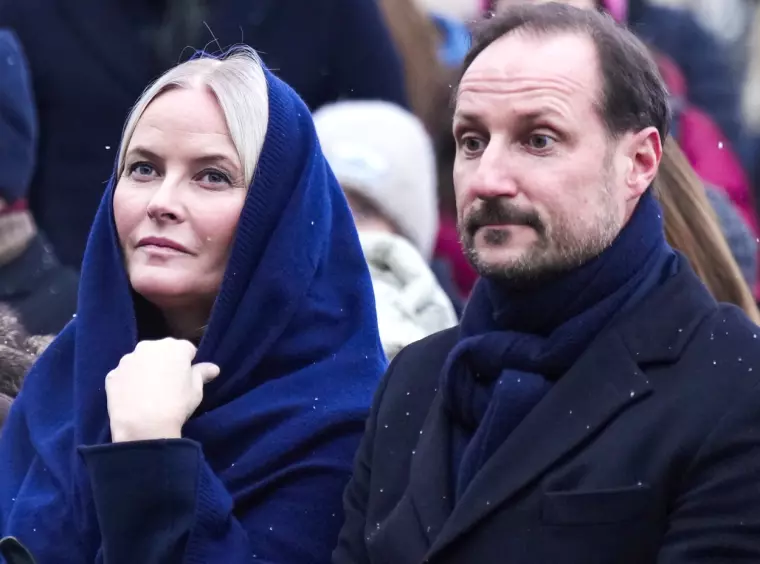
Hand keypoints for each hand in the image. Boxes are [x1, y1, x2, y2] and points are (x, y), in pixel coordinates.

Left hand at [105, 338, 219, 442]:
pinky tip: (134, 399)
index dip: (188, 364)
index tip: (187, 379)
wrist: (143, 426)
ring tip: (149, 394)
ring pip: (141, 361)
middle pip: (162, 351)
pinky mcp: (112, 374)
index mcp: (174, 347)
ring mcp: (128, 360)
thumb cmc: (176, 405)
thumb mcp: (196, 390)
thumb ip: (202, 373)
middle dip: (166, 363)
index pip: (187, 349)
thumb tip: (214, 368)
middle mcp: (149, 346)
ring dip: (146, 370)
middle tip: (169, 385)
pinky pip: (125, 375)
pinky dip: (129, 383)